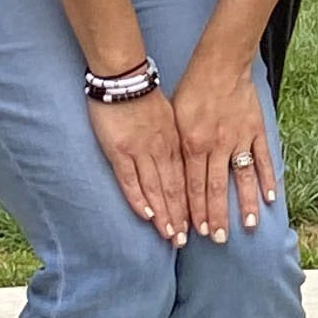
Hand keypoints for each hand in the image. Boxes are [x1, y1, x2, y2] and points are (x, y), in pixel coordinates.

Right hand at [85, 90, 189, 247]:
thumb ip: (175, 139)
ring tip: (171, 236)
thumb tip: (181, 156)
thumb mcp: (169, 117)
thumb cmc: (146, 95)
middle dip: (181, 216)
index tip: (198, 222)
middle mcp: (161, 150)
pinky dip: (140, 200)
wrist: (124, 76)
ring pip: (156, 189)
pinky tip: (148, 216)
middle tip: (186, 240)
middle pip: (174, 189)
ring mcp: (140, 152)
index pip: (185, 179)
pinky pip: (131, 180)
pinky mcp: (120, 151)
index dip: (191, 202)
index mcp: (174, 141)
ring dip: (164, 214)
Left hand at [169, 56, 273, 241]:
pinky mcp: (255, 130)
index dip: (196, 211)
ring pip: (241, 178)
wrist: (220, 63)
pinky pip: (262, 159)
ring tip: (247, 226)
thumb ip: (178, 146)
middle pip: (216, 188)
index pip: (193, 185)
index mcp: (194, 143)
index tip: (199, 231)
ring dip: (244, 205)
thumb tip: (175, 176)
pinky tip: (270, 198)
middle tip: (220, 239)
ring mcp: (239, 139)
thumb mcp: (175, 117)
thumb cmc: (192, 89)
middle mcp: (217, 145)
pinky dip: (266, 179)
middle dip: (217, 216)